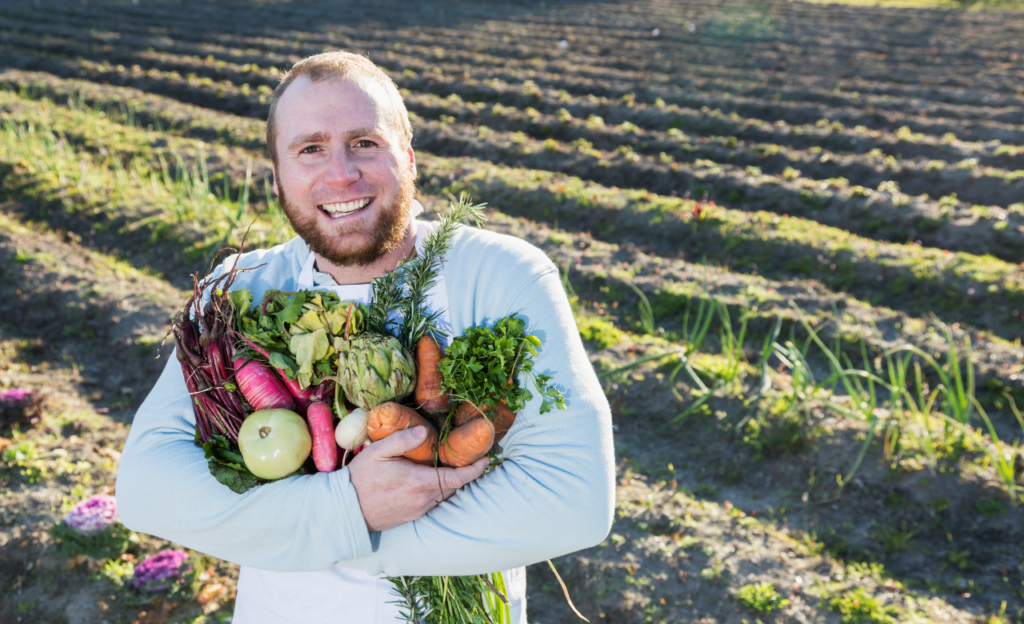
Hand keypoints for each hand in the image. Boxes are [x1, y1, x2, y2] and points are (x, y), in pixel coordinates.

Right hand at [348, 426, 488, 531]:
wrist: (345, 510)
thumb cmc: (360, 478)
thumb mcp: (377, 452)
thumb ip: (401, 440)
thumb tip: (424, 430)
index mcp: (418, 482)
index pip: (457, 478)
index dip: (475, 469)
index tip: (486, 459)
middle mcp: (422, 500)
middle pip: (454, 486)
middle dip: (465, 473)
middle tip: (470, 457)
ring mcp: (417, 510)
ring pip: (444, 496)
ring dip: (451, 483)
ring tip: (452, 466)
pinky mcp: (411, 517)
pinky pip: (433, 503)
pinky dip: (438, 491)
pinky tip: (432, 480)